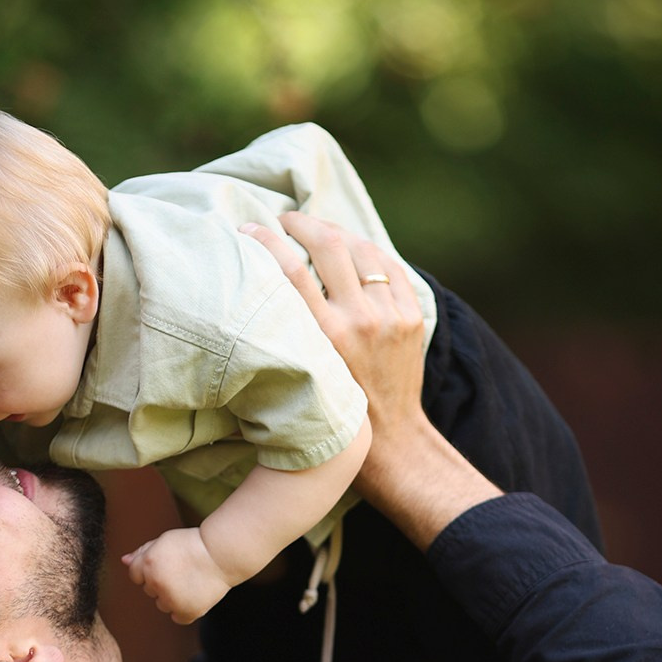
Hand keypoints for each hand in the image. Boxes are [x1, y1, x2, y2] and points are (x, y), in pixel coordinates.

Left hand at [122, 526, 234, 623]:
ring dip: (172, 597)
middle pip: (149, 590)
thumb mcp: (164, 541)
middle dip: (161, 581)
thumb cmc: (193, 544)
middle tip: (182, 570)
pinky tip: (194, 594)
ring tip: (190, 581)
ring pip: (162, 604)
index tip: (167, 563)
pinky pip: (177, 617)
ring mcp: (171, 600)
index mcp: (148, 564)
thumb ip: (142, 552)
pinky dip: (184, 610)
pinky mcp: (186, 612)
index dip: (151, 568)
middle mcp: (156, 583)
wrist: (221, 553)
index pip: (135, 575)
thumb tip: (124, 561)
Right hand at [238, 214, 493, 547]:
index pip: (290, 271)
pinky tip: (352, 251)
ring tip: (317, 232)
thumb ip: (287, 335)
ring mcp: (391, 315)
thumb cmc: (334, 413)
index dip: (266, 241)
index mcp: (326, 337)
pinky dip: (368, 252)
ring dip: (336, 233)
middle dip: (302, 223)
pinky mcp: (412, 316)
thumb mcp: (303, 373)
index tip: (249, 228)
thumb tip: (255, 295)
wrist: (391, 440)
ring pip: (362, 249)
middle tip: (286, 220)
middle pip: (328, 245)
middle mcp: (361, 320)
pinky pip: (389, 265)